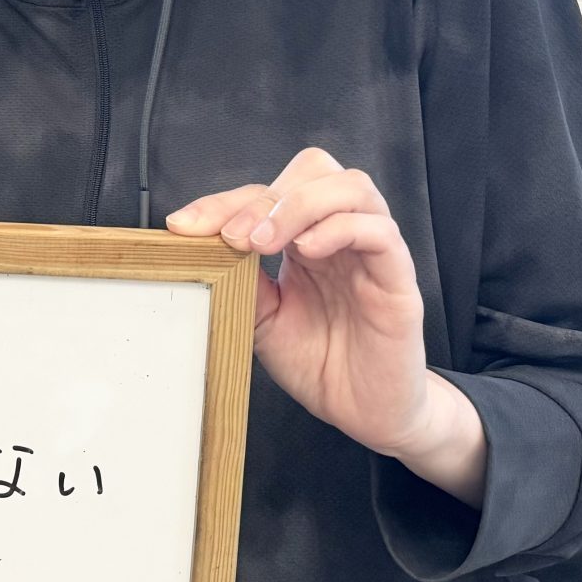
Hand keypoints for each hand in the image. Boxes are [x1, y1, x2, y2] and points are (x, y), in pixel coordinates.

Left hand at [168, 147, 484, 502]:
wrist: (363, 411)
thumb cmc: (317, 360)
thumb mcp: (260, 317)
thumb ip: (238, 278)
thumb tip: (197, 245)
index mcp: (303, 237)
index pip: (266, 192)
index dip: (221, 202)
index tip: (183, 226)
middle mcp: (339, 234)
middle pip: (314, 170)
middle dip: (265, 196)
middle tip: (234, 237)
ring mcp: (371, 252)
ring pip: (352, 187)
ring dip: (299, 205)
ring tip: (265, 242)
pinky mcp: (398, 278)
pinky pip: (380, 232)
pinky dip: (341, 229)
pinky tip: (309, 251)